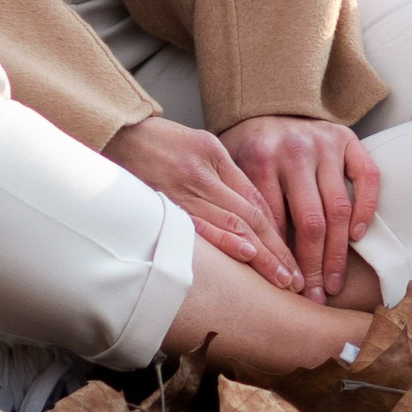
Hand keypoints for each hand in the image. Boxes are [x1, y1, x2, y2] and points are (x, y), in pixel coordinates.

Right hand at [105, 117, 304, 291]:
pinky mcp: (162, 202)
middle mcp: (204, 174)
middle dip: (276, 250)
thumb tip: (253, 215)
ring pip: (232, 224)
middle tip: (297, 279)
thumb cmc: (158, 143)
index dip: (278, 232)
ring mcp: (183, 189)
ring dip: (260, 254)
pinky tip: (245, 255)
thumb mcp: (198, 146)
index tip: (295, 259)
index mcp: (215, 157)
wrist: (114, 133)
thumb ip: (225, 176)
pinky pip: (198, 226)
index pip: (256, 201)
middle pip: (250, 216)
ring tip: (280, 279)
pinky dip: (224, 240)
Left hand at [221, 116, 381, 300]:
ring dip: (338, 252)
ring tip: (334, 282)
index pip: (274, 223)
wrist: (266, 102)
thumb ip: (237, 207)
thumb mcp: (229, 172)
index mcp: (260, 158)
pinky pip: (367, 177)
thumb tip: (244, 261)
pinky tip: (357, 237)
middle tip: (316, 296)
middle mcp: (294, 150)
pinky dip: (365, 209)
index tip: (285, 290)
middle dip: (313, 266)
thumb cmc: (245, 149)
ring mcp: (323, 143)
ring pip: (338, 208)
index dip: (280, 261)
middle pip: (310, 222)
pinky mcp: (347, 138)